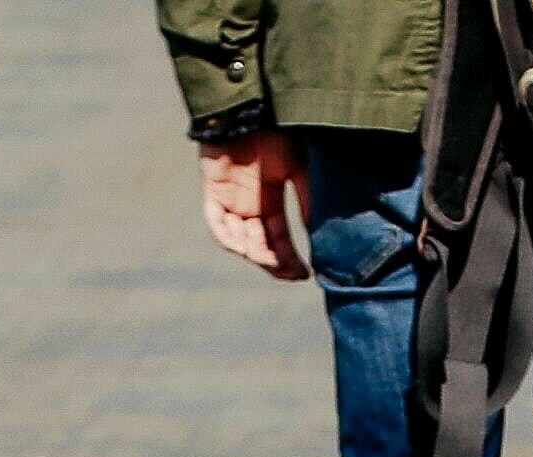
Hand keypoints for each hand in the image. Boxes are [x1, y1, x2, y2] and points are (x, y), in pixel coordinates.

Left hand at [198, 133, 307, 281]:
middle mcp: (248, 204)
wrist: (252, 105)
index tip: (305, 274)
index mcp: (269, 199)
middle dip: (276, 263)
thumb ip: (306, 199)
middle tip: (292, 274)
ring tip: (275, 262)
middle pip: (259, 245)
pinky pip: (218, 225)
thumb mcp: (299, 169)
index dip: (290, 259)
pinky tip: (247, 249)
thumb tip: (319, 233)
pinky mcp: (213, 190)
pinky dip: (231, 239)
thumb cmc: (278, 131)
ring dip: (257, 255)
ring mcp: (229, 199)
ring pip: (240, 240)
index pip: (279, 238)